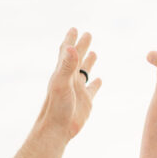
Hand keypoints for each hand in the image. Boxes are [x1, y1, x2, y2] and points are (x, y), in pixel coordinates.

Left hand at [4, 30, 101, 157]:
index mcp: (63, 72)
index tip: (74, 28)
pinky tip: (99, 79)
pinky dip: (96, 83)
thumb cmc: (57, 106)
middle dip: (81, 46)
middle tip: (88, 34)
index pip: (67, 51)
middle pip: (77, 58)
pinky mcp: (86, 101)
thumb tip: (71, 47)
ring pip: (84, 72)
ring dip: (88, 62)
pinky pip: (92, 89)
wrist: (58, 129)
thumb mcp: (62, 83)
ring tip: (93, 52)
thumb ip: (67, 65)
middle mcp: (70, 79)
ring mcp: (78, 90)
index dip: (70, 39)